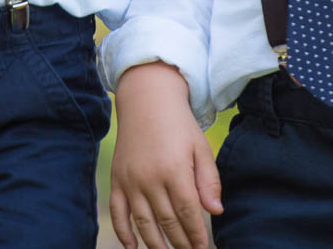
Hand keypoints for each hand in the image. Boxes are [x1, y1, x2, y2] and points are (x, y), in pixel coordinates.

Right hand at [109, 63, 221, 248]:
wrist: (145, 99)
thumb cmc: (178, 124)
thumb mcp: (200, 147)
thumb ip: (208, 181)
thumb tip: (215, 212)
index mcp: (174, 170)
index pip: (188, 213)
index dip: (196, 234)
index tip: (203, 247)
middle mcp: (150, 178)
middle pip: (167, 222)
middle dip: (181, 243)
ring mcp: (130, 180)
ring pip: (143, 223)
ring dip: (156, 245)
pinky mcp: (117, 179)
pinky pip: (118, 212)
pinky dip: (123, 233)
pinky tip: (133, 247)